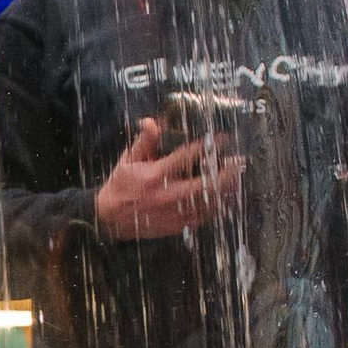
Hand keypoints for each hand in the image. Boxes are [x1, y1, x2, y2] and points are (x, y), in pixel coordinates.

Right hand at [93, 115, 237, 242]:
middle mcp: (167, 195)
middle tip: (238, 161)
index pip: (187, 157)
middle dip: (225, 172)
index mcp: (155, 175)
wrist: (109, 220)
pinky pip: (204, 217)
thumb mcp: (128, 161)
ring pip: (208, 202)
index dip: (207, 146)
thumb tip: (152, 121)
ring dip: (225, 190)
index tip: (222, 138)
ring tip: (238, 178)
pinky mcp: (178, 226)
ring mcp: (174, 213)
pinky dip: (217, 207)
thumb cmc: (120, 187)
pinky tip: (226, 198)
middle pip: (205, 184)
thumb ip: (144, 142)